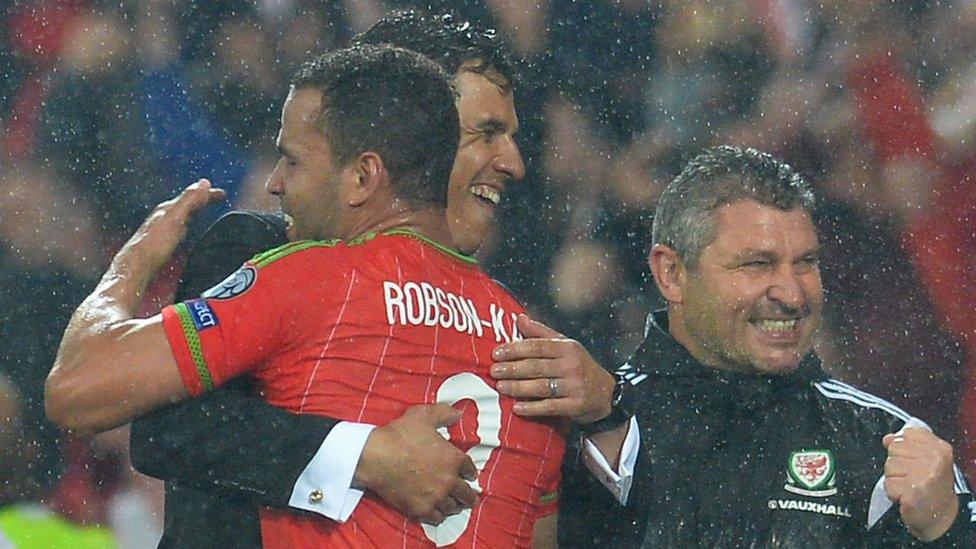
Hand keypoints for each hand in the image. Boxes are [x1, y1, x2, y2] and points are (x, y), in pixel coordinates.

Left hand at [114, 179, 225, 285]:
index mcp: (167, 209)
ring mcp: (161, 230)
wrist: (135, 268)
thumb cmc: (153, 245)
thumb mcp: (175, 218)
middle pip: (186, 204)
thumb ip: (189, 200)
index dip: (207, 194)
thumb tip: (204, 183)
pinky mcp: (160, 243)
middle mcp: (163, 217)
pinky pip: (178, 228)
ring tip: (203, 210)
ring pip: (181, 216)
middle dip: (201, 200)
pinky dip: (186, 225)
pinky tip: (186, 232)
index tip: (222, 193)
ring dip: (194, 211)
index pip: (192, 196)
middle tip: (215, 198)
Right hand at [354, 404, 477, 524]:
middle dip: (469, 494)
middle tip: (470, 497)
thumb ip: (444, 413)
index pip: (470, 470)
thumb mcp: (424, 415)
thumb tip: (458, 414)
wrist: (377, 457)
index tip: (469, 474)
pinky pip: (437, 518)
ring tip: (455, 506)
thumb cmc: (400, 435)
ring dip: (455, 506)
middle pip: (467, 494)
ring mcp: (435, 497)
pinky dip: (439, 516)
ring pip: (453, 508)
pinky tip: (438, 513)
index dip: (470, 472)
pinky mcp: (420, 509)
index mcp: (453, 459)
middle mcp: (449, 481)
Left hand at [491, 315, 614, 423]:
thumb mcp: (565, 345)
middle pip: (537, 366)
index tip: (496, 353)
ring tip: (500, 387)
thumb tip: (519, 318)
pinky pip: (550, 406)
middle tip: (494, 371)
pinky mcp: (575, 406)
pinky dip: (532, 407)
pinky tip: (517, 407)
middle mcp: (572, 366)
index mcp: (567, 348)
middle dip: (513, 369)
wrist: (606, 394)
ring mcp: (574, 387)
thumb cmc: (579, 366)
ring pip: (541, 386)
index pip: (537, 346)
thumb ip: (540, 333)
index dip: (515, 349)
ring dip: (518, 387)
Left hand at [882, 427, 958, 540]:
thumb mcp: (926, 460)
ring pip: (889, 465)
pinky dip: (892, 492)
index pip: (906, 433)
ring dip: (894, 478)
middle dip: (897, 464)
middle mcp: (934, 460)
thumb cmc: (931, 486)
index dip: (904, 448)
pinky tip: (905, 496)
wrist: (939, 515)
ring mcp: (925, 475)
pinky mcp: (913, 491)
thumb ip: (908, 444)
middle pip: (894, 448)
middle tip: (911, 477)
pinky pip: (888, 483)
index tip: (914, 461)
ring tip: (908, 486)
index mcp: (939, 448)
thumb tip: (888, 438)